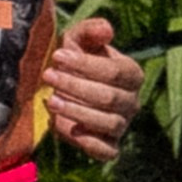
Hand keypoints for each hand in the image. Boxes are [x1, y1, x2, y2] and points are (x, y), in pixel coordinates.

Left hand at [42, 13, 140, 158]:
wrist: (64, 89)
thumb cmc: (73, 61)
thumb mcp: (79, 40)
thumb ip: (90, 31)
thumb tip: (107, 30)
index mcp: (132, 74)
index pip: (115, 71)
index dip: (86, 65)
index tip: (57, 56)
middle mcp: (132, 102)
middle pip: (109, 97)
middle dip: (76, 87)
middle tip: (48, 76)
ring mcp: (122, 126)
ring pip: (107, 123)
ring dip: (76, 112)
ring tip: (50, 101)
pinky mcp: (110, 147)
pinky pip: (106, 151)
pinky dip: (85, 142)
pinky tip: (60, 126)